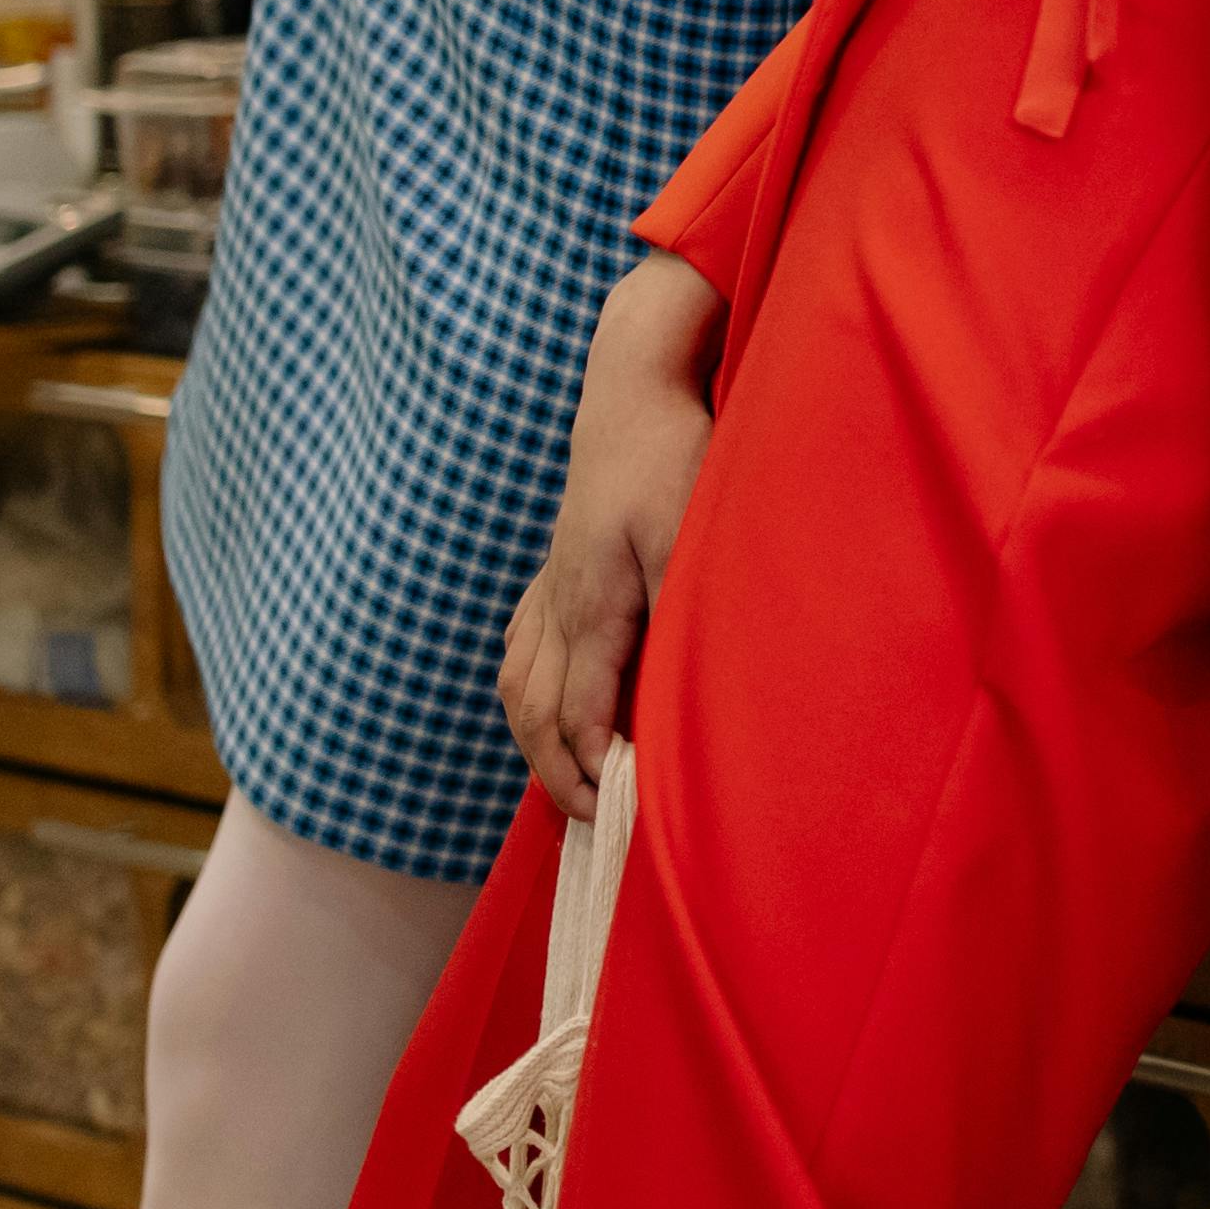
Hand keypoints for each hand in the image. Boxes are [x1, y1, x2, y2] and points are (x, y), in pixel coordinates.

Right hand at [498, 259, 726, 826]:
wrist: (630, 389)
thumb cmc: (671, 454)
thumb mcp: (691, 527)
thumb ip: (679, 607)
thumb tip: (672, 683)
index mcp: (591, 606)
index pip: (580, 714)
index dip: (594, 772)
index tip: (618, 815)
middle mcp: (557, 604)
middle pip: (537, 713)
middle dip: (559, 774)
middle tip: (595, 819)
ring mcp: (548, 585)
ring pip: (518, 685)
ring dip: (537, 740)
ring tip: (570, 782)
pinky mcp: (553, 568)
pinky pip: (520, 648)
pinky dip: (528, 693)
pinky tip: (548, 707)